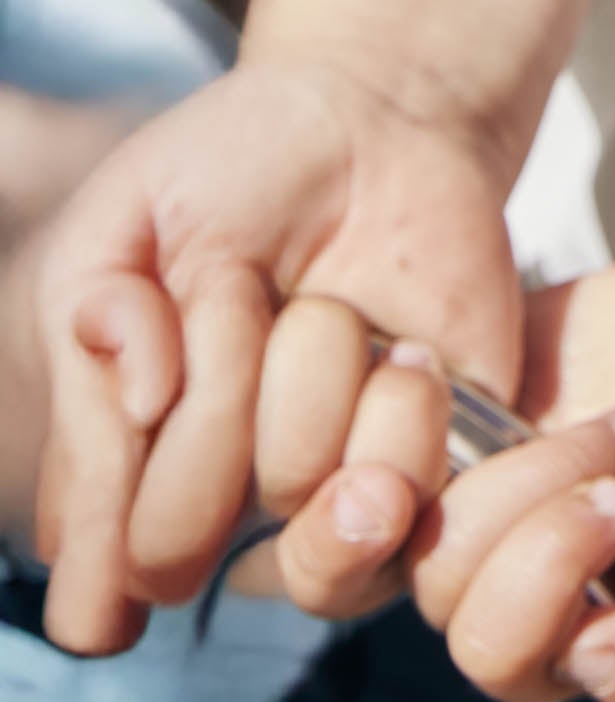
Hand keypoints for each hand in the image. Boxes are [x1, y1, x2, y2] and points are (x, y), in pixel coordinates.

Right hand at [33, 55, 521, 653]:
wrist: (382, 121)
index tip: (148, 406)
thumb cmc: (236, 175)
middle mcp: (225, 505)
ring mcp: (329, 493)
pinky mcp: (434, 473)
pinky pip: (406, 502)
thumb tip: (143, 406)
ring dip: (310, 380)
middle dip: (207, 406)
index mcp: (132, 468)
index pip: (100, 580)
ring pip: (294, 499)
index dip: (110, 533)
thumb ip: (92, 331)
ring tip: (330, 310)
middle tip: (238, 301)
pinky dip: (401, 407)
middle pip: (179, 546)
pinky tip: (408, 353)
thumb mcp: (120, 230)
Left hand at [279, 262, 614, 701]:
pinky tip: (477, 361)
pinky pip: (377, 410)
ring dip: (507, 445)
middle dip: (536, 498)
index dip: (546, 573)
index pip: (490, 647)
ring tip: (606, 410)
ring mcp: (470, 485)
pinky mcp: (462, 396)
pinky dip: (415, 384)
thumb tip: (589, 662)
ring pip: (401, 495)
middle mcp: (495, 577)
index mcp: (557, 649)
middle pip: (437, 573)